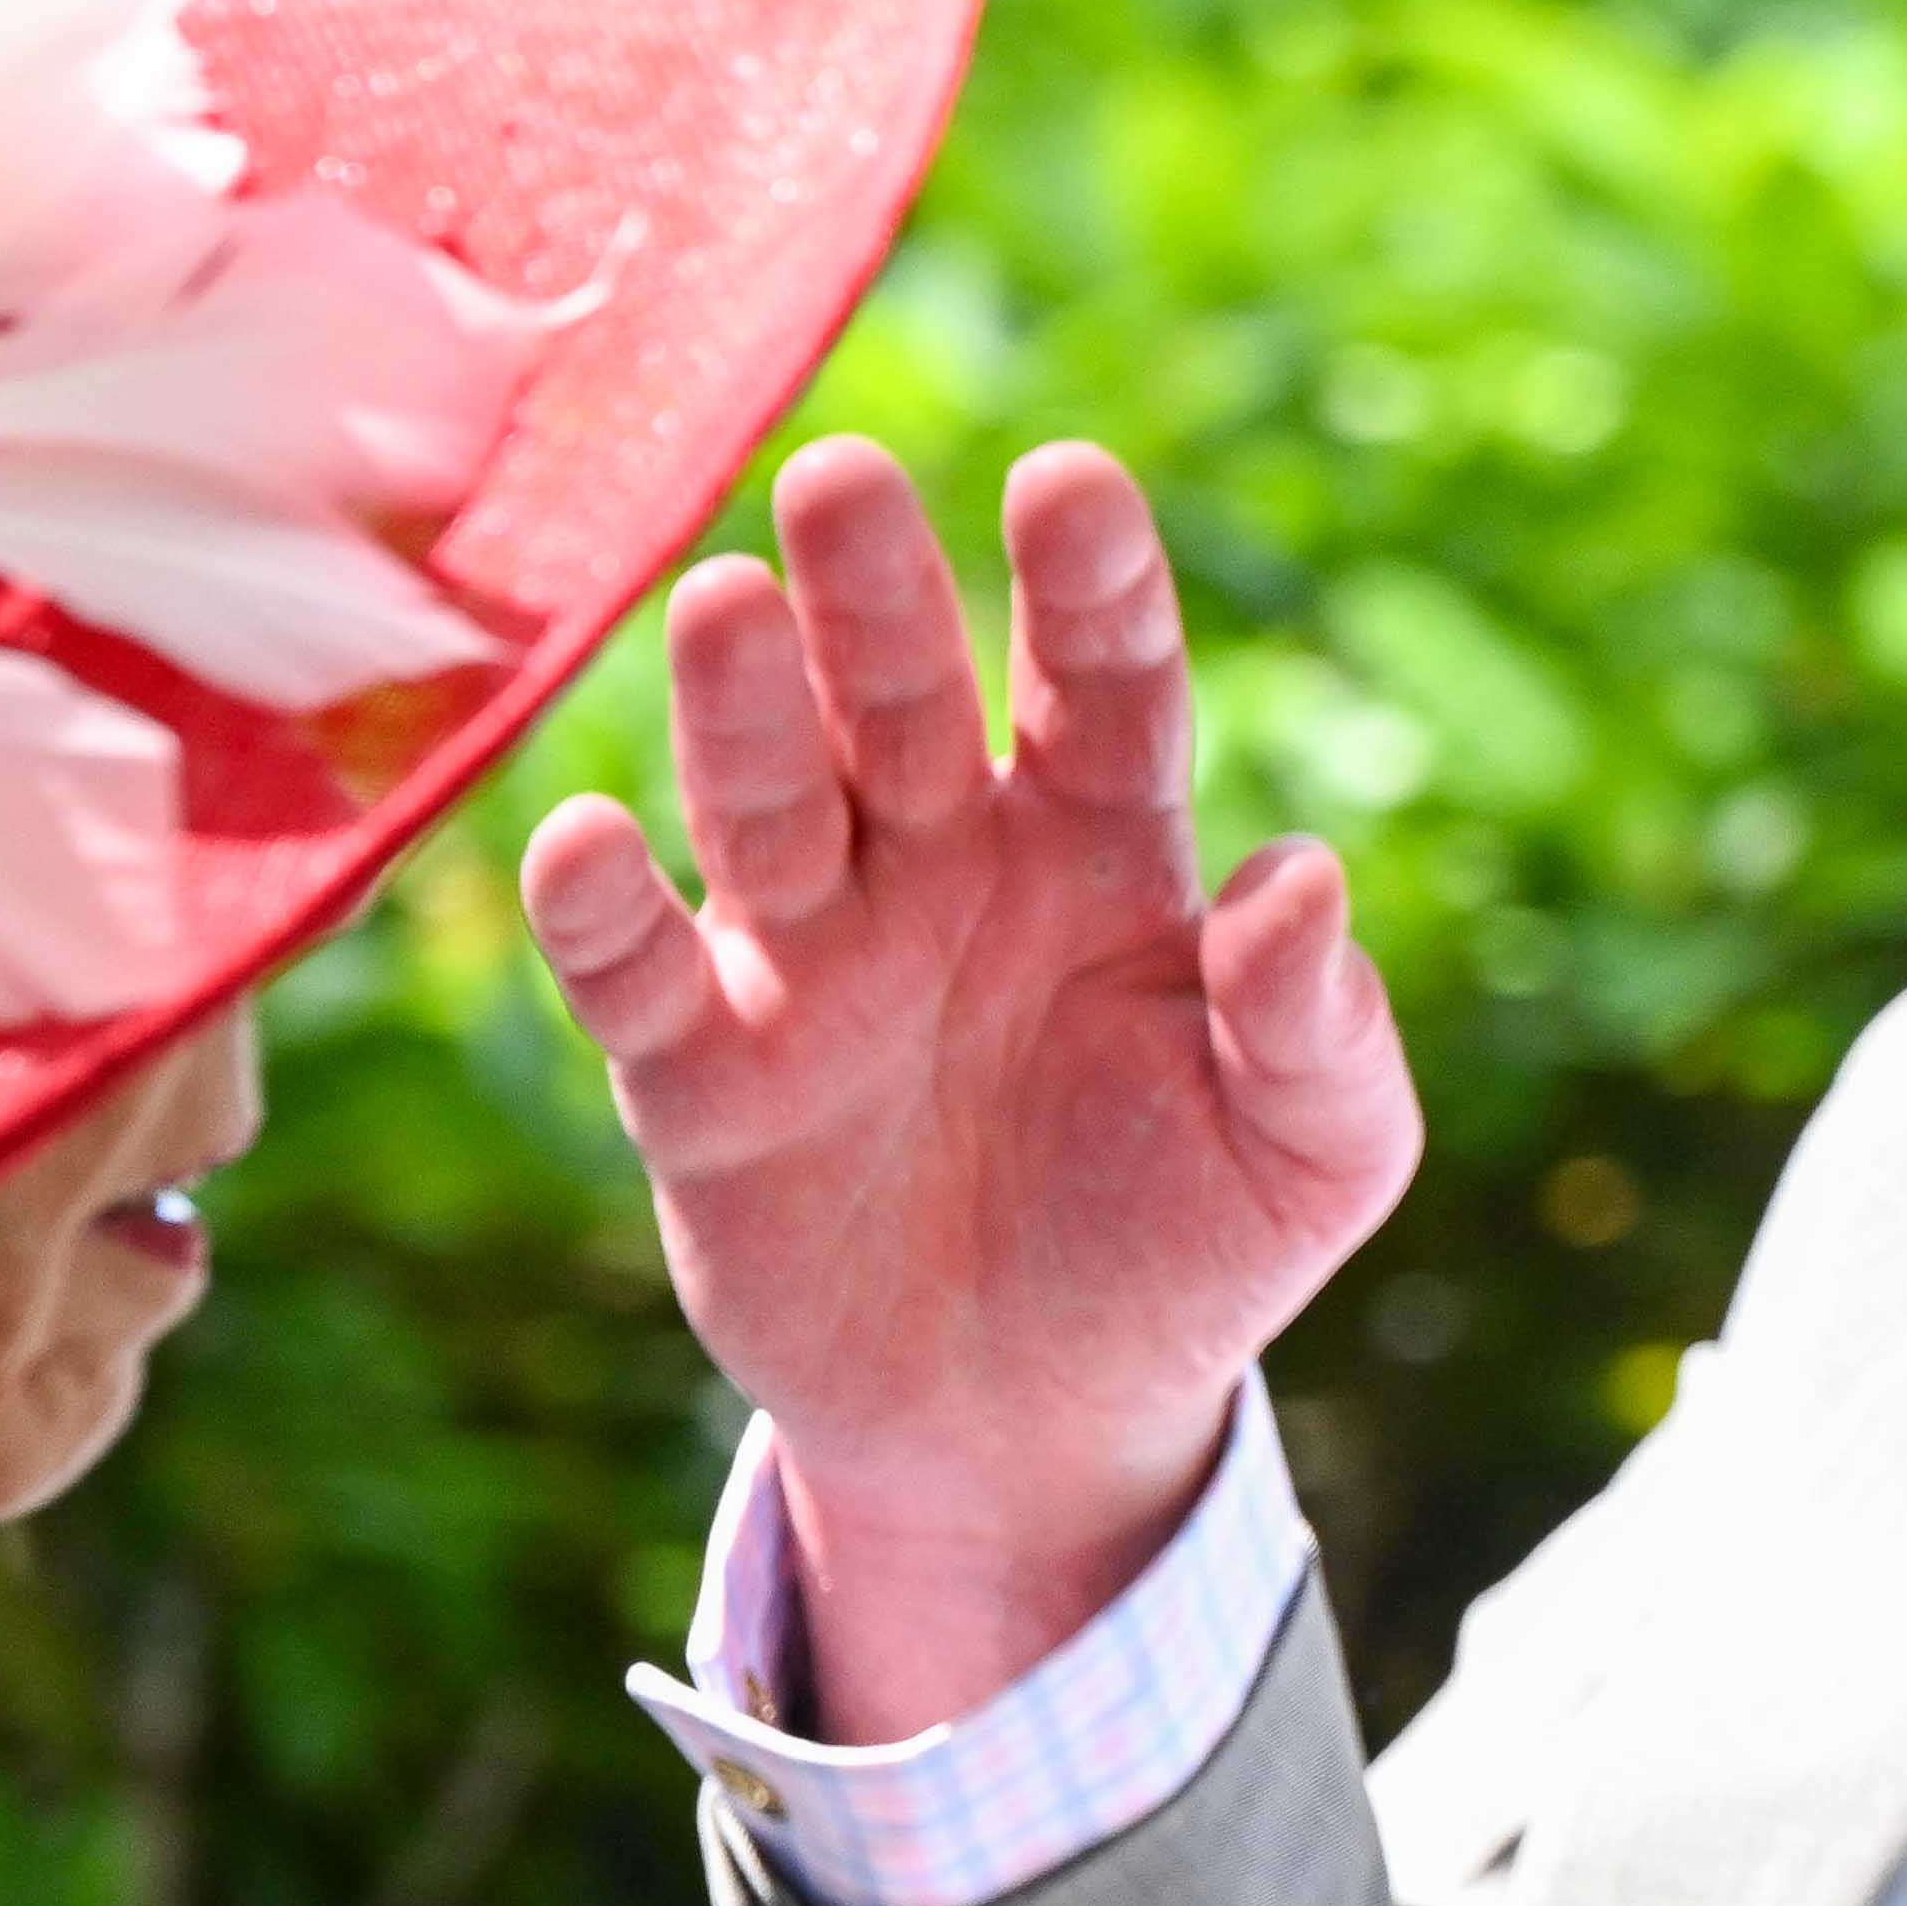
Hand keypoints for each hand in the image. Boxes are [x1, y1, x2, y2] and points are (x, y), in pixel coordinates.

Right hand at [523, 441, 1418, 1737]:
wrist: (1037, 1428)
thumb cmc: (1190, 1249)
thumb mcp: (1314, 1153)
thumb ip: (1317, 1024)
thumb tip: (1304, 880)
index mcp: (1106, 850)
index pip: (1105, 690)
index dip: (1088, 590)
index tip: (1069, 485)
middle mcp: (945, 866)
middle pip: (908, 706)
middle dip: (880, 597)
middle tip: (846, 478)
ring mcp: (813, 958)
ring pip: (768, 801)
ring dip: (743, 709)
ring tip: (726, 605)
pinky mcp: (703, 1078)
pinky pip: (642, 977)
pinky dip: (603, 915)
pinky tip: (588, 842)